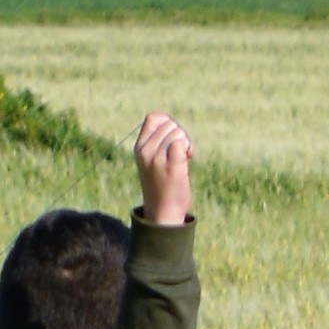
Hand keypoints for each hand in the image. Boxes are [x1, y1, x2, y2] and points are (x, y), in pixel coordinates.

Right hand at [132, 109, 193, 228]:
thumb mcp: (151, 160)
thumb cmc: (161, 184)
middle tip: (181, 150)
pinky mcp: (172, 166)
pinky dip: (189, 147)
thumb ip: (157, 141)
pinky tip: (189, 157)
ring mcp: (157, 159)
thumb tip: (171, 121)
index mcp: (139, 148)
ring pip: (177, 132)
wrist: (162, 211)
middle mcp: (146, 151)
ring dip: (186, 141)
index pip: (153, 117)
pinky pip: (182, 143)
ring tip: (183, 157)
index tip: (173, 136)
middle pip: (169, 124)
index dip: (168, 122)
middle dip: (180, 133)